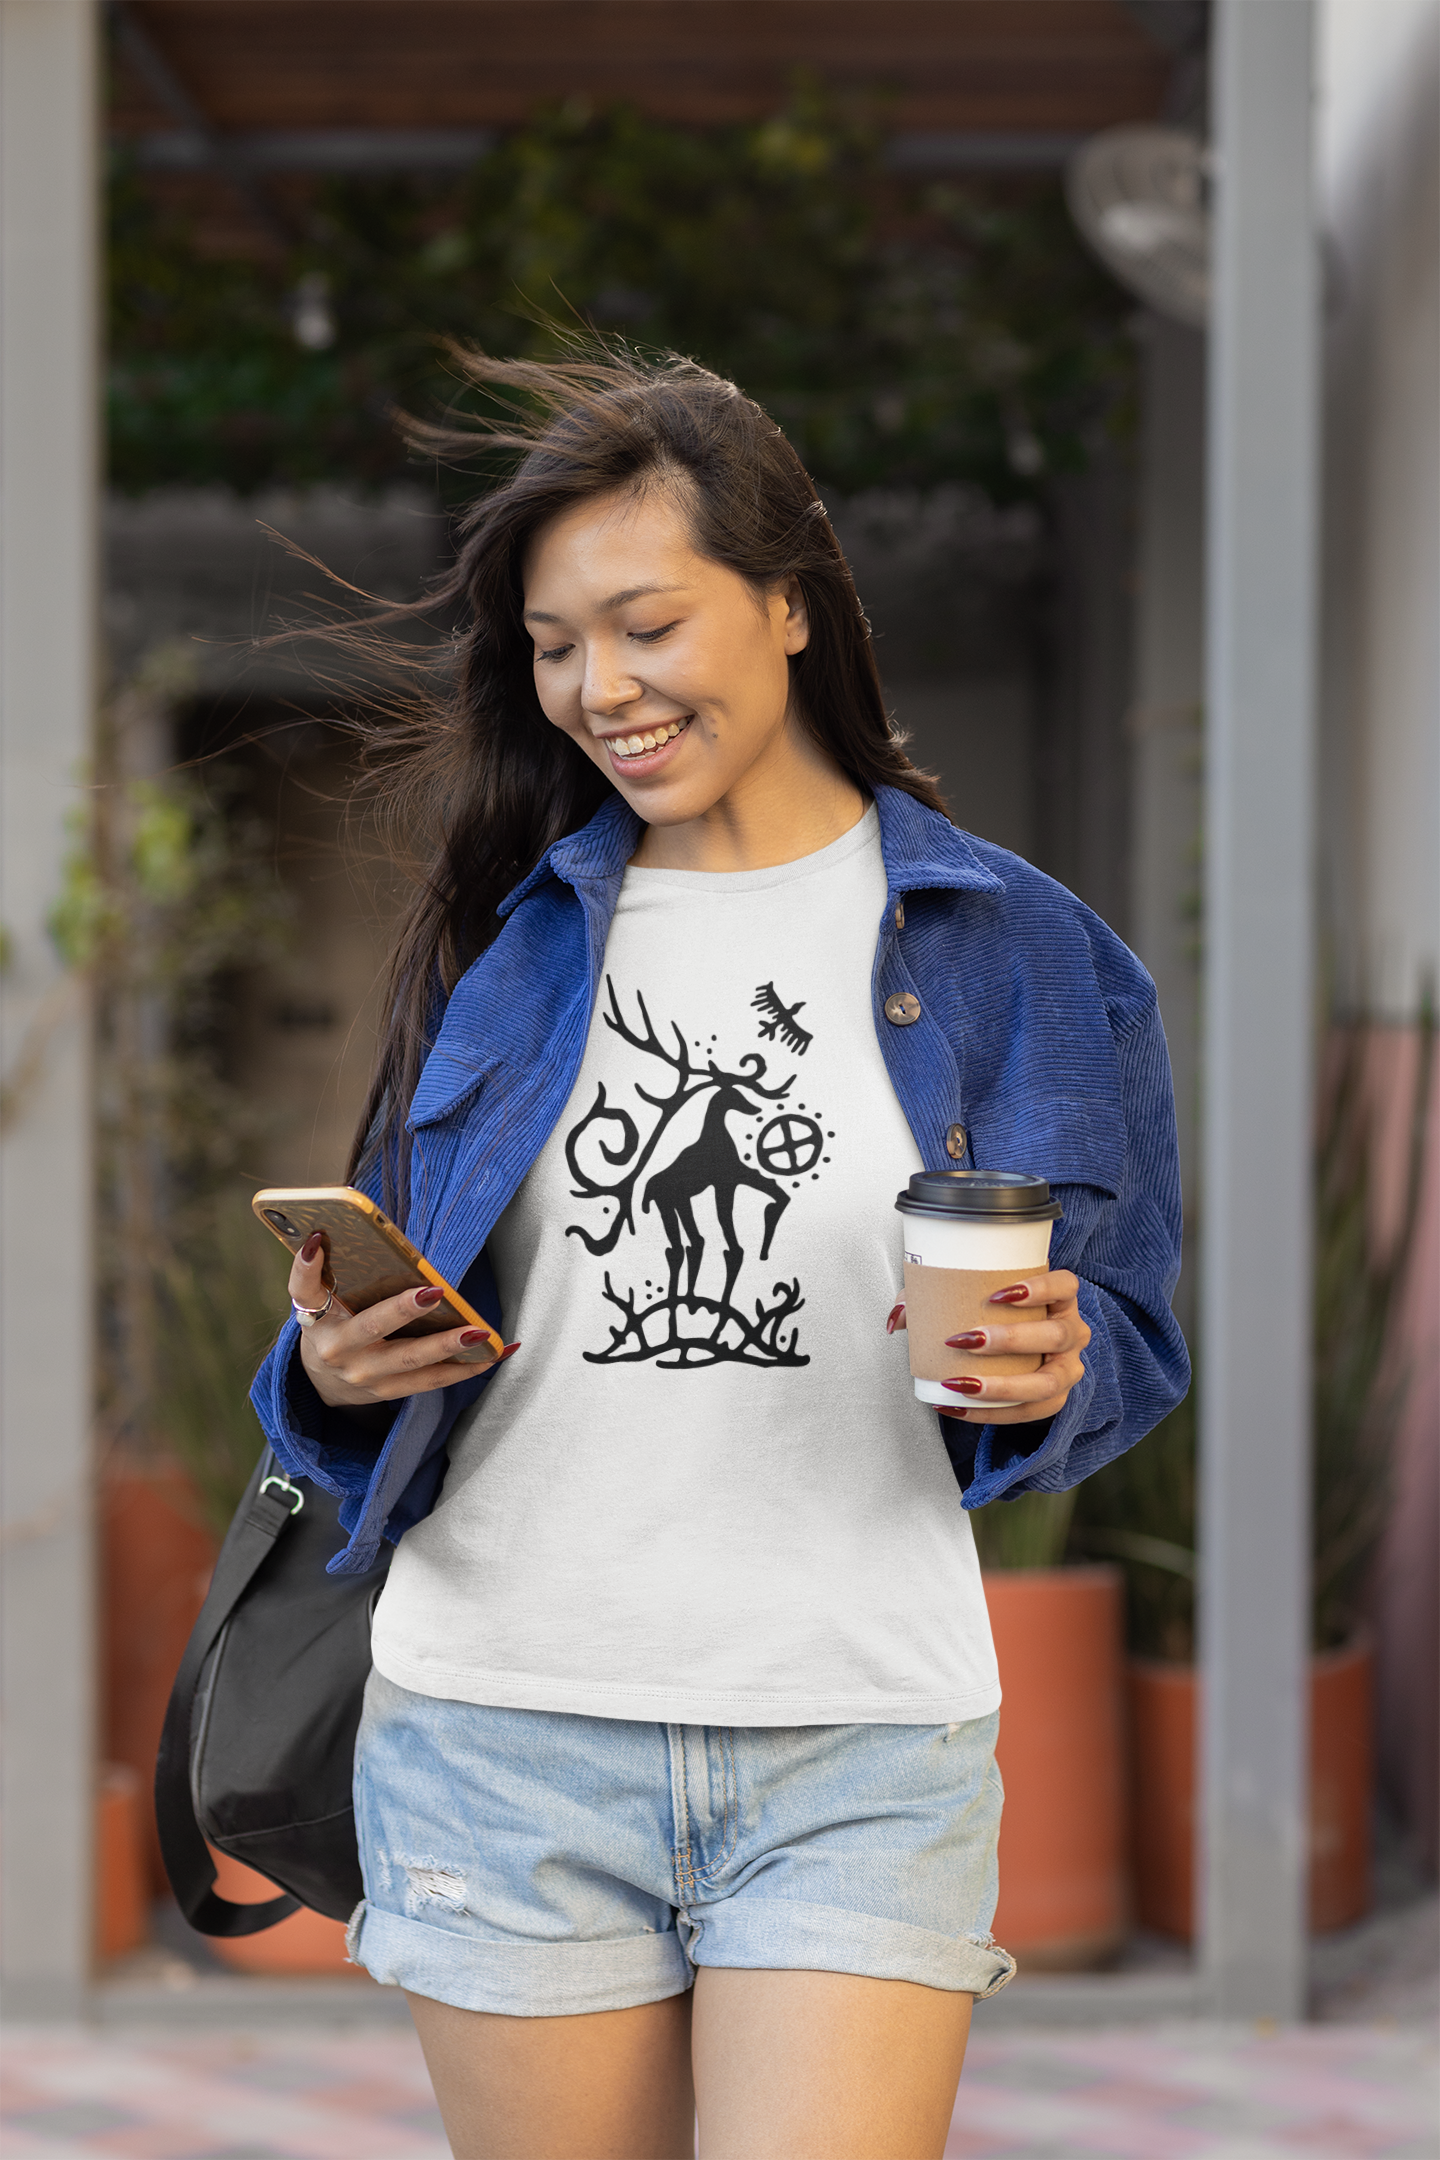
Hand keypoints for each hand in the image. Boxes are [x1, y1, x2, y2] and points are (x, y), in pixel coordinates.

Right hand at [288, 1235, 517, 1410]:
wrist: (322, 1382)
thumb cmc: (329, 1325)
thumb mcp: (314, 1299)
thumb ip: (319, 1271)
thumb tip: (325, 1232)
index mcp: (317, 1319)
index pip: (304, 1289)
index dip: (308, 1266)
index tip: (318, 1241)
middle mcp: (340, 1350)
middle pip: (373, 1327)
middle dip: (404, 1311)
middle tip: (436, 1292)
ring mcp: (366, 1377)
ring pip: (411, 1362)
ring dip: (448, 1347)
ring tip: (481, 1333)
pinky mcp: (390, 1392)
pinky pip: (432, 1381)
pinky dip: (467, 1369)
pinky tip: (495, 1354)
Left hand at [885, 1270, 1089, 1424]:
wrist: (1025, 1349)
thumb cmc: (997, 1315)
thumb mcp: (974, 1298)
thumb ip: (934, 1299)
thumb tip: (897, 1317)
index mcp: (1061, 1300)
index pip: (1065, 1285)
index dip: (1039, 1288)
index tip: (998, 1294)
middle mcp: (1073, 1333)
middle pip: (1055, 1335)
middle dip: (1011, 1339)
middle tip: (967, 1340)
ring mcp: (1068, 1369)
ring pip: (1047, 1383)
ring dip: (1003, 1386)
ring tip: (961, 1383)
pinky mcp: (1055, 1400)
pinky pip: (1029, 1413)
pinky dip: (990, 1413)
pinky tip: (956, 1408)